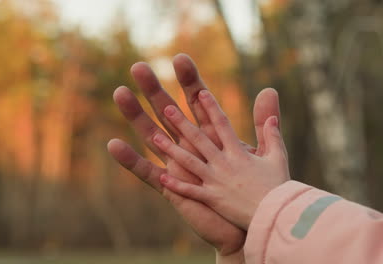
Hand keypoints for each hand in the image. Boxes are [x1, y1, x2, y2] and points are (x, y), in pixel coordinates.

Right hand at [107, 54, 281, 256]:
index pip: (198, 102)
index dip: (190, 81)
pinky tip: (112, 145)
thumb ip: (265, 123)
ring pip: (152, 136)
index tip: (180, 58)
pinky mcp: (172, 187)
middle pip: (169, 113)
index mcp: (211, 136)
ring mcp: (179, 165)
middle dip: (155, 90)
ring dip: (136, 116)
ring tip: (120, 93)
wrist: (250, 222)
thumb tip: (270, 89)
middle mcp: (191, 147)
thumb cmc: (255, 188)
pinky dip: (130, 161)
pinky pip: (147, 173)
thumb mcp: (263, 152)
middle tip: (139, 67)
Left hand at [154, 90, 290, 229]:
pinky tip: (162, 177)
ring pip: (189, 162)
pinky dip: (176, 185)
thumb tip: (272, 117)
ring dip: (171, 150)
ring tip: (155, 137)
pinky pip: (191, 191)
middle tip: (166, 109)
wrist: (275, 216)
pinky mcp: (213, 199)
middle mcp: (224, 163)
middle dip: (182, 123)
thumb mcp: (278, 157)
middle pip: (199, 139)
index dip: (210, 107)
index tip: (200, 93)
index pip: (222, 124)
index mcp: (239, 153)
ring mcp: (216, 181)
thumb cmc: (279, 187)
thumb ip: (272, 136)